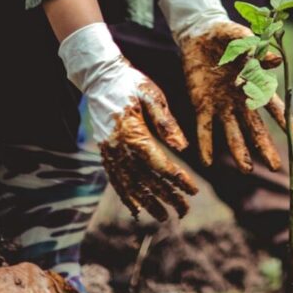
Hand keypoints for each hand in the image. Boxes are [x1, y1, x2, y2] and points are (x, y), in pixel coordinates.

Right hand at [59, 24, 197, 220]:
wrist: (98, 76)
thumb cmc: (130, 82)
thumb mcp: (152, 96)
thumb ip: (167, 123)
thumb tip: (182, 148)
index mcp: (132, 134)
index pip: (159, 164)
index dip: (177, 180)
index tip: (194, 190)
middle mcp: (118, 148)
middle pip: (146, 180)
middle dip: (167, 197)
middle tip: (185, 211)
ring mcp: (109, 151)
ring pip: (129, 184)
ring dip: (148, 202)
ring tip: (164, 217)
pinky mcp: (105, 151)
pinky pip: (115, 179)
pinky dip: (126, 196)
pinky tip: (136, 208)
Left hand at [159, 0, 292, 171]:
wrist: (200, 34)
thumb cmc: (227, 35)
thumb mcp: (241, 38)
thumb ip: (256, 50)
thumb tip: (276, 61)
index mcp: (254, 84)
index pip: (273, 107)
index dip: (285, 122)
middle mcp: (241, 100)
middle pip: (255, 128)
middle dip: (265, 147)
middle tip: (275, 167)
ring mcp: (221, 104)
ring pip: (232, 133)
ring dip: (239, 151)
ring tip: (245, 170)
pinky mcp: (201, 104)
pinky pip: (204, 127)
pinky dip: (206, 144)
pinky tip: (207, 162)